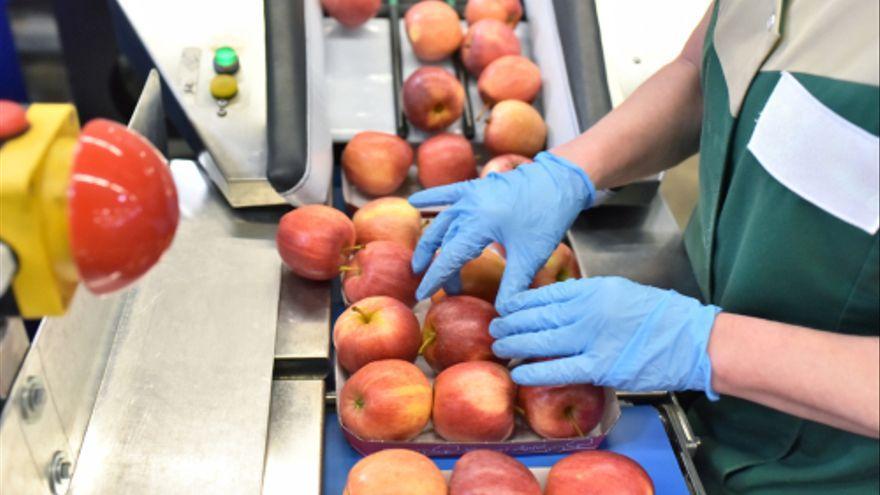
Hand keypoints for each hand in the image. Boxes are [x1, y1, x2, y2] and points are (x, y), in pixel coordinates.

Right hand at [409, 152, 594, 303]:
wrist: (560, 181)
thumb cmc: (546, 217)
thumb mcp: (530, 256)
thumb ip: (513, 286)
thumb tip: (502, 314)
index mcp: (478, 224)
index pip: (449, 257)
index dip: (435, 278)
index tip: (422, 295)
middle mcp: (468, 207)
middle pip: (442, 241)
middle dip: (433, 264)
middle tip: (430, 284)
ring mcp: (471, 194)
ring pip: (442, 220)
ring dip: (431, 241)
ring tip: (422, 261)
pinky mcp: (477, 186)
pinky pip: (448, 192)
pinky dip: (431, 197)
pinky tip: (413, 201)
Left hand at [490, 277, 721, 398]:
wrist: (693, 339)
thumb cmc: (660, 316)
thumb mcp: (620, 292)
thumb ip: (588, 297)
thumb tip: (558, 304)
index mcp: (592, 290)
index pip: (544, 295)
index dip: (519, 304)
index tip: (505, 308)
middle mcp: (587, 311)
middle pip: (537, 317)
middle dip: (510, 324)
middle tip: (494, 329)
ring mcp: (593, 339)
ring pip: (542, 341)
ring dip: (515, 346)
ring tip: (499, 348)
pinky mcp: (601, 367)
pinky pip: (559, 370)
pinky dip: (535, 372)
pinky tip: (518, 373)